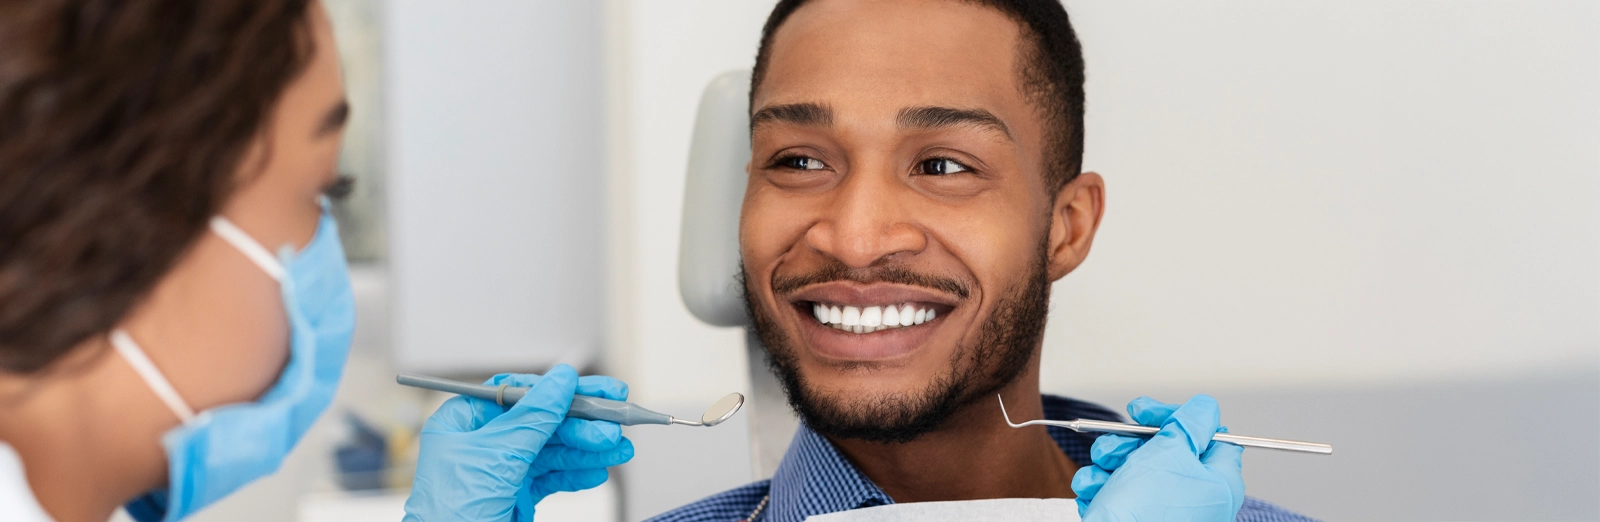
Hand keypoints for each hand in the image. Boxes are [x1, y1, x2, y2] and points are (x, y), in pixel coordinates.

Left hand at [402, 365, 634, 521]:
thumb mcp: (495, 457)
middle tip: (614, 425)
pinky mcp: (517, 495)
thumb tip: (561, 381)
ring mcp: (501, 470)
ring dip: (588, 450)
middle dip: (582, 425)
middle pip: (543, 421)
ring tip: (619, 449)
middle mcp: (483, 442)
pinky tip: (598, 471)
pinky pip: (553, 478)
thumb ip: (532, 418)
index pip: (519, 393)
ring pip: (554, 451)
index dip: (560, 390)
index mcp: (464, 422)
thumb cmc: (449, 514)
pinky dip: (577, 475)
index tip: (596, 391)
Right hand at [1071, 395, 1244, 521]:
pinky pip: (1116, 491)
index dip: (1176, 418)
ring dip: (1109, 461)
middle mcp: (1193, 497)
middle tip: (1117, 441)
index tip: (1147, 413)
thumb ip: (1190, 423)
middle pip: (1164, 449)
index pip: (1209, 436)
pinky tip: (1094, 490)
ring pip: (1134, 467)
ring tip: (1102, 470)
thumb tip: (1204, 408)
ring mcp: (1163, 510)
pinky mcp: (1134, 518)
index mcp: (1217, 482)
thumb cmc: (1147, 512)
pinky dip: (1100, 486)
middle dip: (1130, 440)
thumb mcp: (1170, 452)